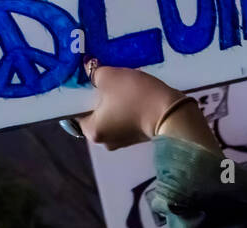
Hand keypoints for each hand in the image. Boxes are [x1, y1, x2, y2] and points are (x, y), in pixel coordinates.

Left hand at [75, 64, 216, 152]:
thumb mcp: (110, 76)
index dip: (79, 94)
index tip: (85, 81)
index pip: (75, 112)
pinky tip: (132, 95)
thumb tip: (88, 67)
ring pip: (110, 117)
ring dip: (113, 103)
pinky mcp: (137, 137)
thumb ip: (93, 71)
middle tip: (102, 79)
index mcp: (92, 131)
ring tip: (119, 85)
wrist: (171, 113)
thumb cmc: (134, 96)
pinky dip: (126, 109)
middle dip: (98, 98)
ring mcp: (121, 142)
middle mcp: (104, 142)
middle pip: (94, 115)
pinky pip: (124, 120)